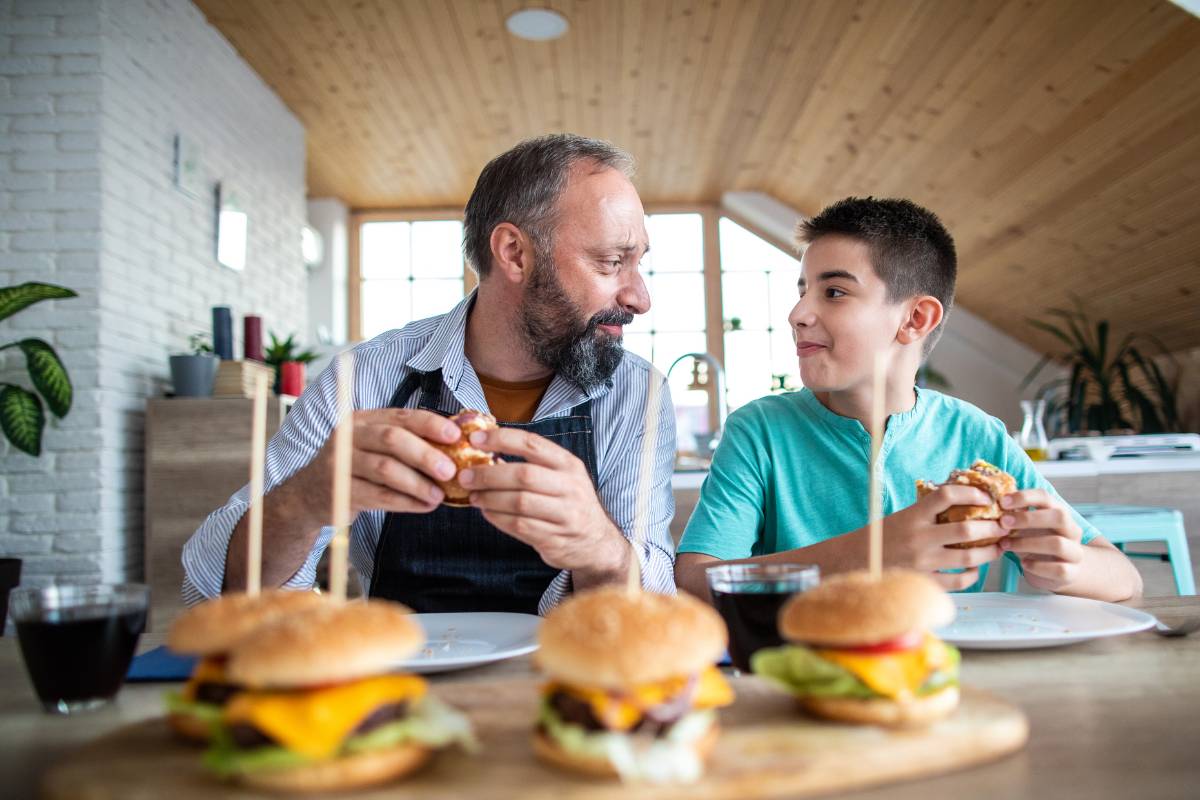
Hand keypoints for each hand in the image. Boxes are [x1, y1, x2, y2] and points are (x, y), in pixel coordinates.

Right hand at [291, 407, 460, 522]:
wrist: (309, 495)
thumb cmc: (356, 468)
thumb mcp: (374, 447)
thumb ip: (406, 442)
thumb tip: (454, 445)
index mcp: (364, 420)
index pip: (401, 416)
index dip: (430, 424)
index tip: (455, 435)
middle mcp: (350, 436)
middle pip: (392, 439)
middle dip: (425, 454)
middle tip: (450, 470)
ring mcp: (342, 463)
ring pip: (385, 469)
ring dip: (417, 483)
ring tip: (438, 495)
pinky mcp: (341, 491)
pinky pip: (378, 496)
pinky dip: (405, 502)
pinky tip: (423, 506)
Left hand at [459, 427, 629, 581]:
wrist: (595, 543)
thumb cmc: (568, 504)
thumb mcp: (561, 477)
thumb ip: (531, 464)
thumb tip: (485, 453)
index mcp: (569, 465)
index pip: (532, 444)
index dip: (501, 439)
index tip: (475, 439)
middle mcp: (570, 487)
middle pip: (524, 475)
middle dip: (489, 475)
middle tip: (465, 476)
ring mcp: (565, 514)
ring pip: (519, 503)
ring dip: (490, 499)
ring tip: (474, 496)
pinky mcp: (555, 538)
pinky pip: (519, 526)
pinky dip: (497, 518)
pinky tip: (487, 513)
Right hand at [884, 484, 1004, 589]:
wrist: (855, 560)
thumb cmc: (881, 537)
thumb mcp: (902, 516)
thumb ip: (928, 512)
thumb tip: (962, 502)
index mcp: (913, 515)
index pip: (946, 495)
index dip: (971, 493)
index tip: (985, 497)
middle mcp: (919, 537)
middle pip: (966, 529)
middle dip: (992, 527)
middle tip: (1003, 526)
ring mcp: (923, 561)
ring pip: (968, 557)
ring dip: (989, 552)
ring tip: (998, 547)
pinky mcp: (924, 580)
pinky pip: (958, 581)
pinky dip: (971, 575)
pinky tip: (974, 569)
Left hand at [997, 489, 1084, 591]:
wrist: (1056, 571)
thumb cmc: (1036, 543)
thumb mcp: (1026, 527)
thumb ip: (1016, 515)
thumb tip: (995, 502)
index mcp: (1060, 513)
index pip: (1046, 497)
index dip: (1024, 497)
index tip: (1002, 502)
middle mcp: (1072, 530)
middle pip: (1059, 517)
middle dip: (1028, 518)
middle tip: (1003, 523)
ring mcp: (1074, 552)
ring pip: (1058, 544)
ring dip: (1027, 543)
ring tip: (1006, 545)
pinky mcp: (1072, 573)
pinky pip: (1059, 569)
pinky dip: (1038, 566)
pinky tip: (1023, 564)